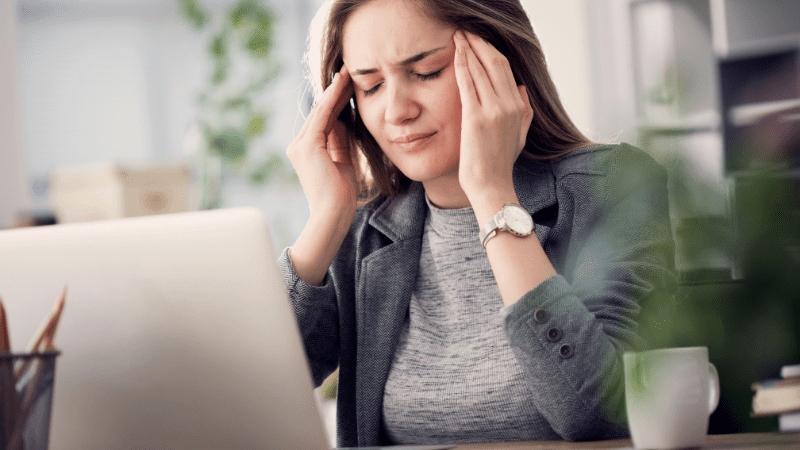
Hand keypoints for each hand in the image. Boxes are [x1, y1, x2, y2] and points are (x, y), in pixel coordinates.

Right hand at [286, 66, 357, 222]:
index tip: (349, 85)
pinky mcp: (307, 146)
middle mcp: (299, 146)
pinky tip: (342, 84)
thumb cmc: (341, 195)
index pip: (324, 121)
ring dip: (335, 90)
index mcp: (307, 151)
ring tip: (347, 72)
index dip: (337, 102)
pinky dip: (333, 99)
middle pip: (321, 113)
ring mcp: (300, 145)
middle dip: (336, 91)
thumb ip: (341, 140)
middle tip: (348, 71)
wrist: (333, 214)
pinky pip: (322, 116)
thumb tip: (345, 120)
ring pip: (321, 111)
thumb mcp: (343, 161)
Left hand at [453, 30, 532, 200]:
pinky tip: (456, 53)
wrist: (491, 185)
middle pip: (495, 62)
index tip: (478, 40)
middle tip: (465, 31)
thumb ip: (524, 110)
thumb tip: (522, 87)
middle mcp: (509, 104)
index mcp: (518, 106)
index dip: (490, 50)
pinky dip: (462, 65)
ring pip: (481, 69)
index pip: (505, 68)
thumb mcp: (520, 135)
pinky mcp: (476, 118)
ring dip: (468, 49)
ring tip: (457, 36)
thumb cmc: (500, 164)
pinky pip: (468, 83)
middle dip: (479, 43)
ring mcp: (493, 111)